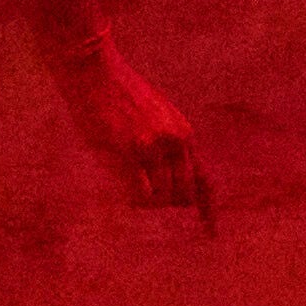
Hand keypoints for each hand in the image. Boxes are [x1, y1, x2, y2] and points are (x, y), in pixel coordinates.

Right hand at [48, 36, 215, 222]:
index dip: (208, 211)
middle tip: (145, 193)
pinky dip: (133, 199)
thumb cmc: (117, 95)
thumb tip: (170, 188)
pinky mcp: (129, 150)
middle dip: (167, 203)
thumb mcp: (154, 118)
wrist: (93, 71)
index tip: (212, 235)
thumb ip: (166, 147)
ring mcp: (153, 146)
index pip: (205, 181)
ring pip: (161, 199)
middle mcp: (175, 141)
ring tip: (129, 186)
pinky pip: (139, 194)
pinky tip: (123, 190)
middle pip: (183, 197)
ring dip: (146, 202)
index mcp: (184, 134)